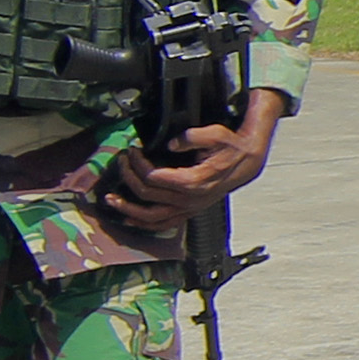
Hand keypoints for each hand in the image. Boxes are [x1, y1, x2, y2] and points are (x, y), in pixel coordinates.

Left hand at [116, 94, 284, 228]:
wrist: (246, 164)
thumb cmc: (230, 149)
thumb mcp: (215, 134)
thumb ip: (191, 137)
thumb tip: (171, 144)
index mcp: (193, 181)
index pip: (154, 177)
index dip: (138, 164)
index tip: (132, 151)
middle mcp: (188, 199)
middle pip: (148, 195)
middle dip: (129, 178)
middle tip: (121, 162)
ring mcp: (188, 208)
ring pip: (152, 217)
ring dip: (129, 210)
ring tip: (112, 200)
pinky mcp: (189, 211)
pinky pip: (163, 224)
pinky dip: (145, 225)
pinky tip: (130, 220)